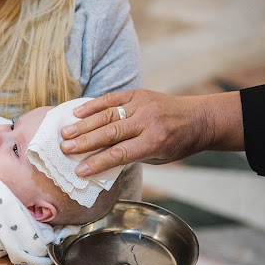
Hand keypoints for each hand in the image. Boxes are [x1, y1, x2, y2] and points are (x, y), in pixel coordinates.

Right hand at [60, 89, 242, 176]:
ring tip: (65, 134)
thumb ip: (131, 155)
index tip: (79, 171)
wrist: (200, 118)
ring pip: (107, 115)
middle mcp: (148, 121)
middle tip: (64, 149)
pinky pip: (112, 99)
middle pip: (109, 133)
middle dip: (84, 143)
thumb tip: (100, 158)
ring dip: (84, 125)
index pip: (119, 154)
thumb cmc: (178, 144)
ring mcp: (142, 104)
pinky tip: (77, 113)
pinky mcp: (138, 93)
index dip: (97, 163)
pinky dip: (93, 106)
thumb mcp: (158, 157)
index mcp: (155, 141)